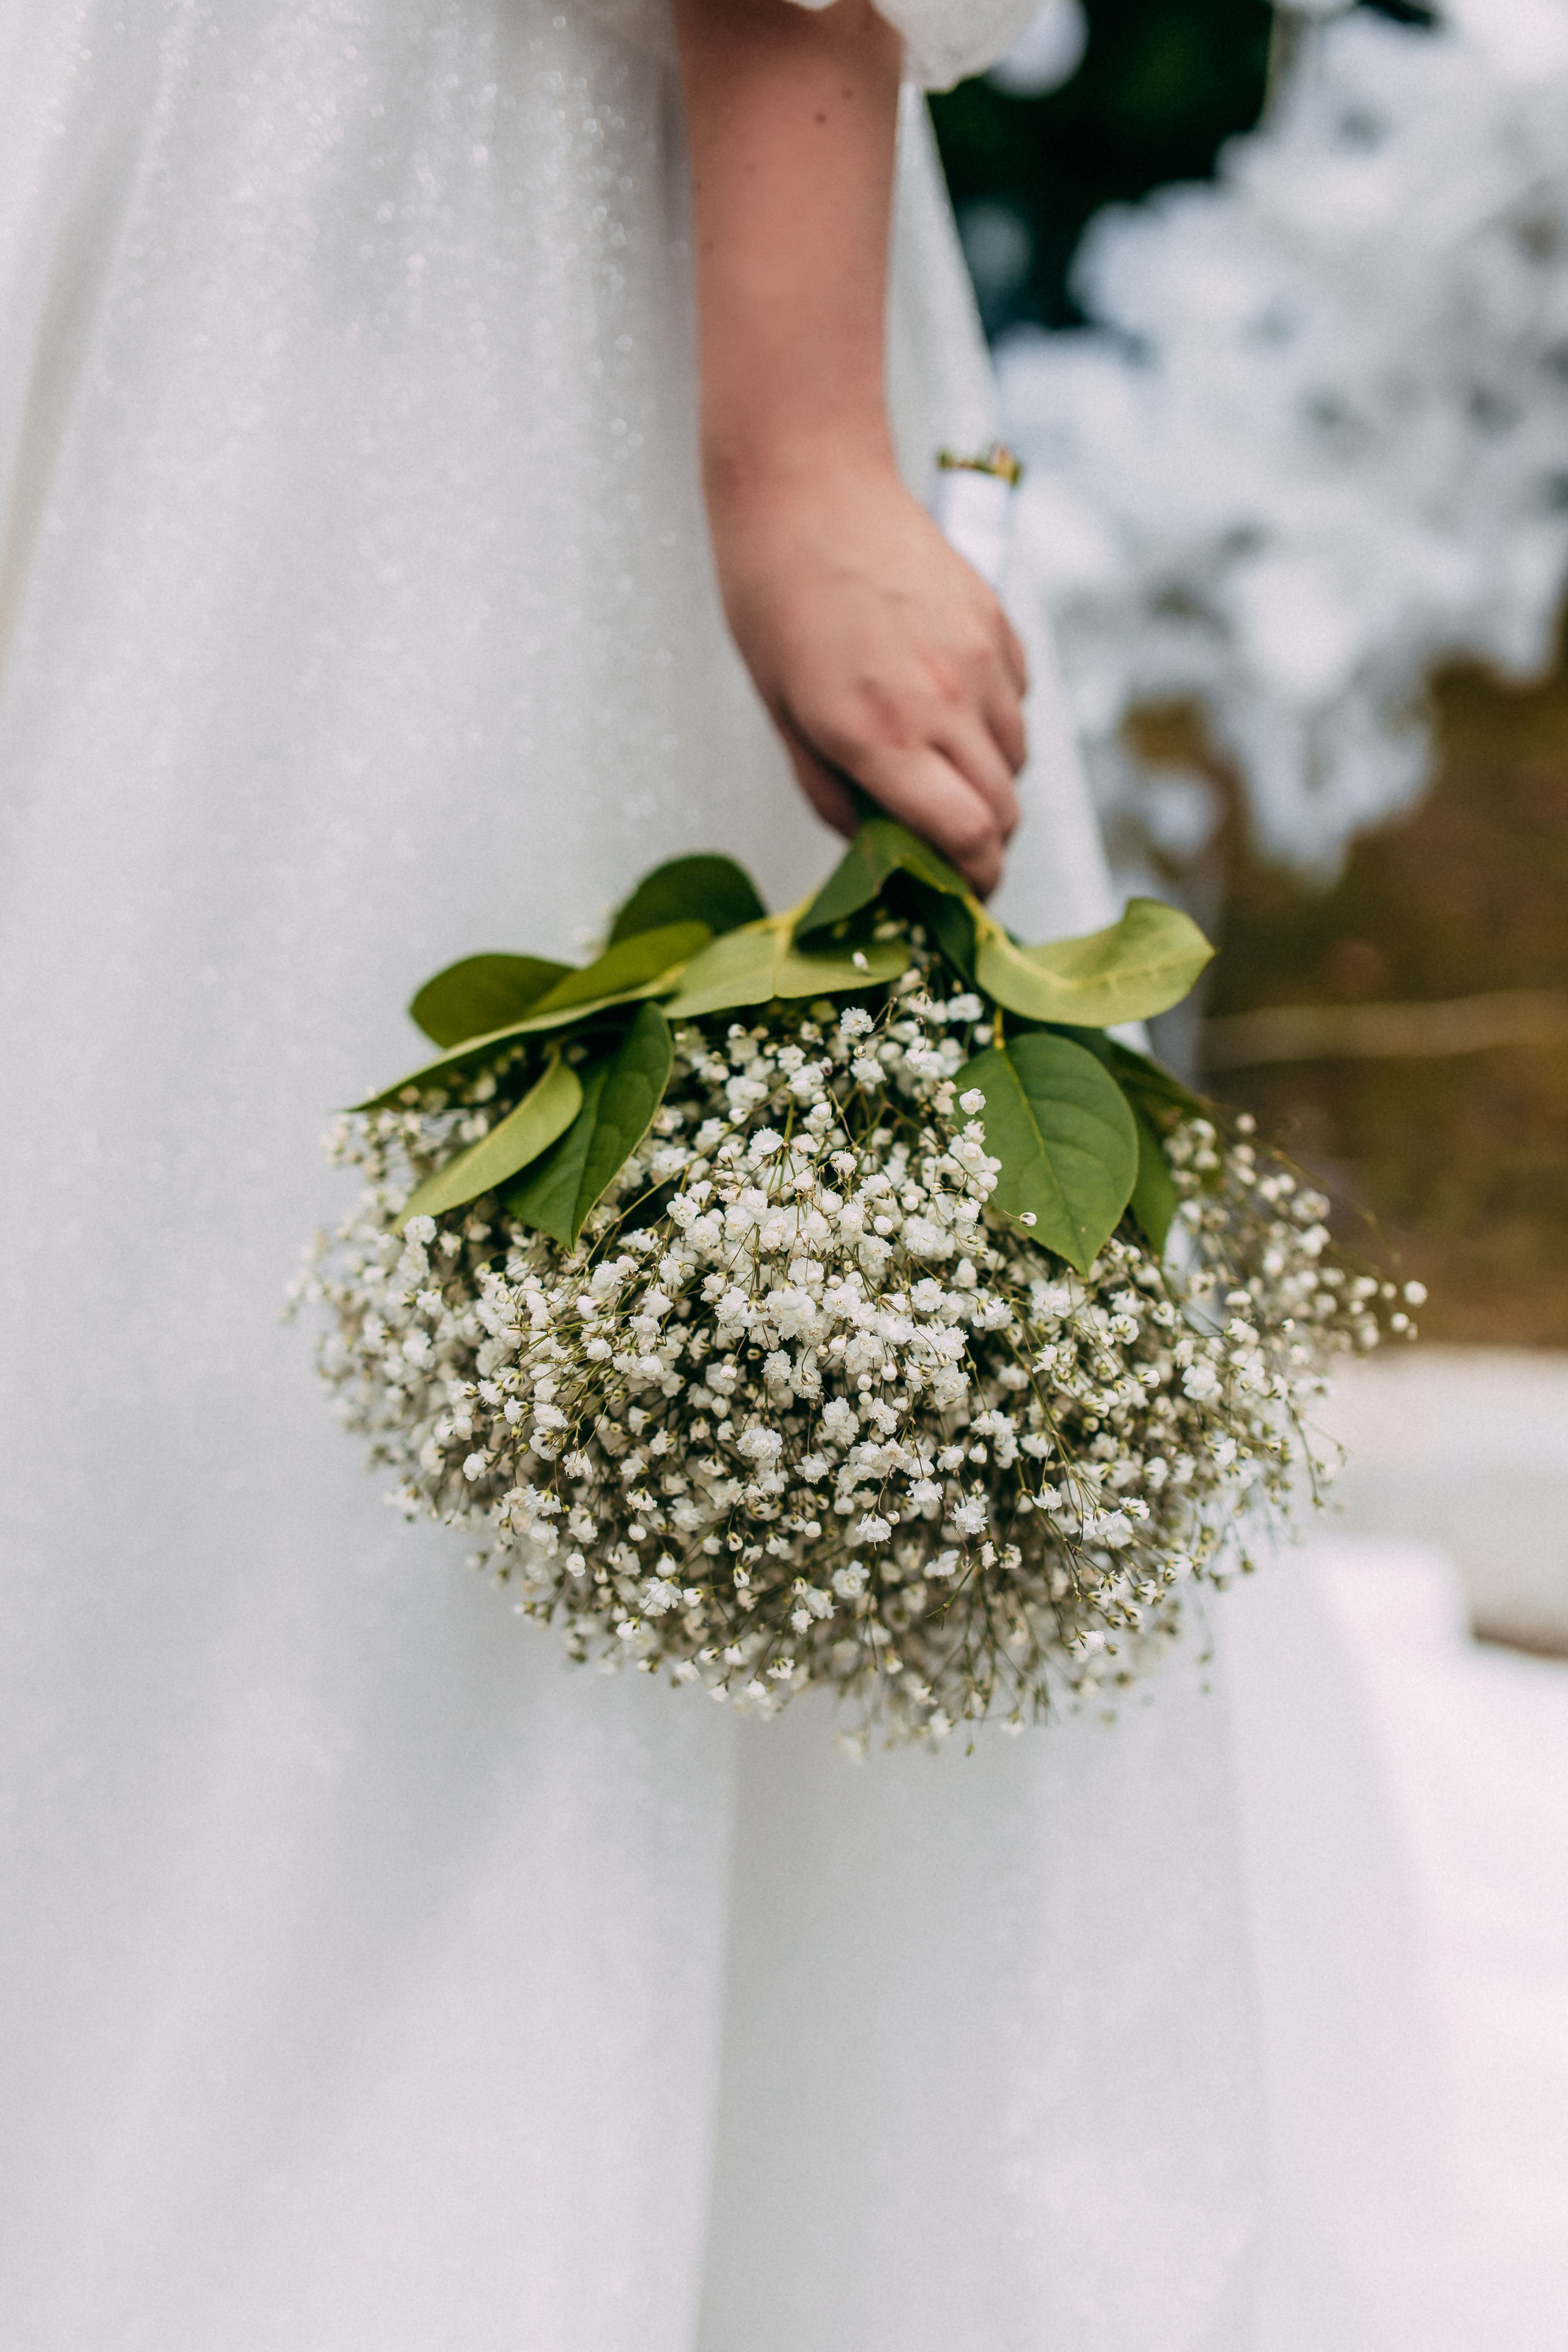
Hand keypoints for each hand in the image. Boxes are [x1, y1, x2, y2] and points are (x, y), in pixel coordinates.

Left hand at [708, 455, 1027, 896]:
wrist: (806, 483)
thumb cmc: (772, 601)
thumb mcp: (783, 716)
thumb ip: (836, 795)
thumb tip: (879, 853)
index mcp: (879, 734)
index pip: (968, 839)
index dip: (975, 883)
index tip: (961, 899)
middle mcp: (942, 700)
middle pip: (1003, 811)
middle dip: (983, 846)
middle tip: (947, 850)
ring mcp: (978, 657)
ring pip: (1016, 760)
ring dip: (988, 784)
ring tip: (937, 767)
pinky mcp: (996, 621)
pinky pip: (1018, 702)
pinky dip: (994, 725)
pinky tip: (947, 704)